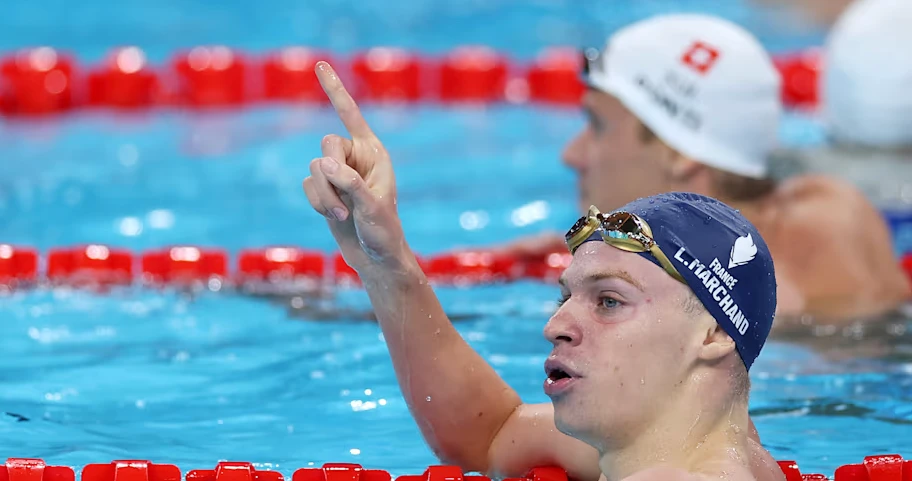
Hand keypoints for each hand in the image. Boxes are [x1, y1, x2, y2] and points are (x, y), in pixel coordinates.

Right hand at [303, 61, 408, 273]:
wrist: (375, 258)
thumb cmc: (384, 232)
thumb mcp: (372, 208)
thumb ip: (350, 183)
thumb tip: (324, 163)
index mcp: (374, 153)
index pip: (351, 114)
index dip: (335, 90)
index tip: (320, 65)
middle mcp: (356, 158)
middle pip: (326, 145)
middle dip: (331, 176)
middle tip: (346, 204)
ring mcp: (339, 174)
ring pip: (313, 169)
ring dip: (324, 197)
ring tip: (343, 215)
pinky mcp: (325, 190)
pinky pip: (307, 185)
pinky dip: (317, 203)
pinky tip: (334, 217)